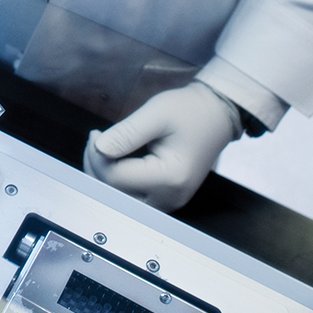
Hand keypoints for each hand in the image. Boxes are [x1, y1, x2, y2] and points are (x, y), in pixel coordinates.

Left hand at [83, 82, 242, 211]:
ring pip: (119, 198)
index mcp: (170, 178)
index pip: (114, 177)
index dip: (97, 156)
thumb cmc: (191, 110)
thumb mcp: (157, 113)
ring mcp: (169, 201)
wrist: (217, 115)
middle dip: (97, 166)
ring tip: (104, 147)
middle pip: (114, 193)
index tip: (96, 134)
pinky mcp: (165, 198)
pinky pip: (130, 195)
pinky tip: (114, 158)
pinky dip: (117, 178)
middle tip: (97, 139)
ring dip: (104, 174)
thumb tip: (98, 148)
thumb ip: (126, 133)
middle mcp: (170, 198)